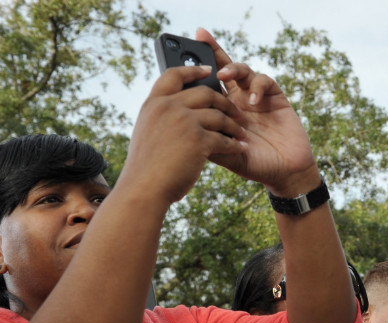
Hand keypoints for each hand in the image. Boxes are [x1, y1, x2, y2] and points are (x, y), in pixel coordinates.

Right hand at [121, 64, 247, 205]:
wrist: (144, 188)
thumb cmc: (146, 167)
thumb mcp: (148, 132)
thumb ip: (162, 116)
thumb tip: (178, 108)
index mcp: (154, 103)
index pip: (174, 75)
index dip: (193, 70)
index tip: (208, 68)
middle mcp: (168, 107)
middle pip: (205, 92)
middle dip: (224, 102)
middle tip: (235, 111)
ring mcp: (184, 121)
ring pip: (219, 115)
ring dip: (234, 125)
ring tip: (243, 133)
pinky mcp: (198, 139)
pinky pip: (224, 137)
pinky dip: (235, 144)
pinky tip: (241, 148)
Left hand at [196, 29, 318, 195]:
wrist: (285, 173)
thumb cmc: (255, 165)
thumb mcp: (226, 155)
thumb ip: (208, 140)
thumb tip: (182, 126)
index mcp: (221, 111)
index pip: (205, 85)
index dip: (194, 70)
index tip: (175, 55)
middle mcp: (237, 100)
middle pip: (222, 68)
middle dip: (211, 51)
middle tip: (200, 37)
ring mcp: (256, 97)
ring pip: (242, 70)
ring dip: (232, 68)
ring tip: (223, 74)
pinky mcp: (275, 97)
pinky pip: (264, 81)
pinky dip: (257, 86)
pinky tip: (253, 100)